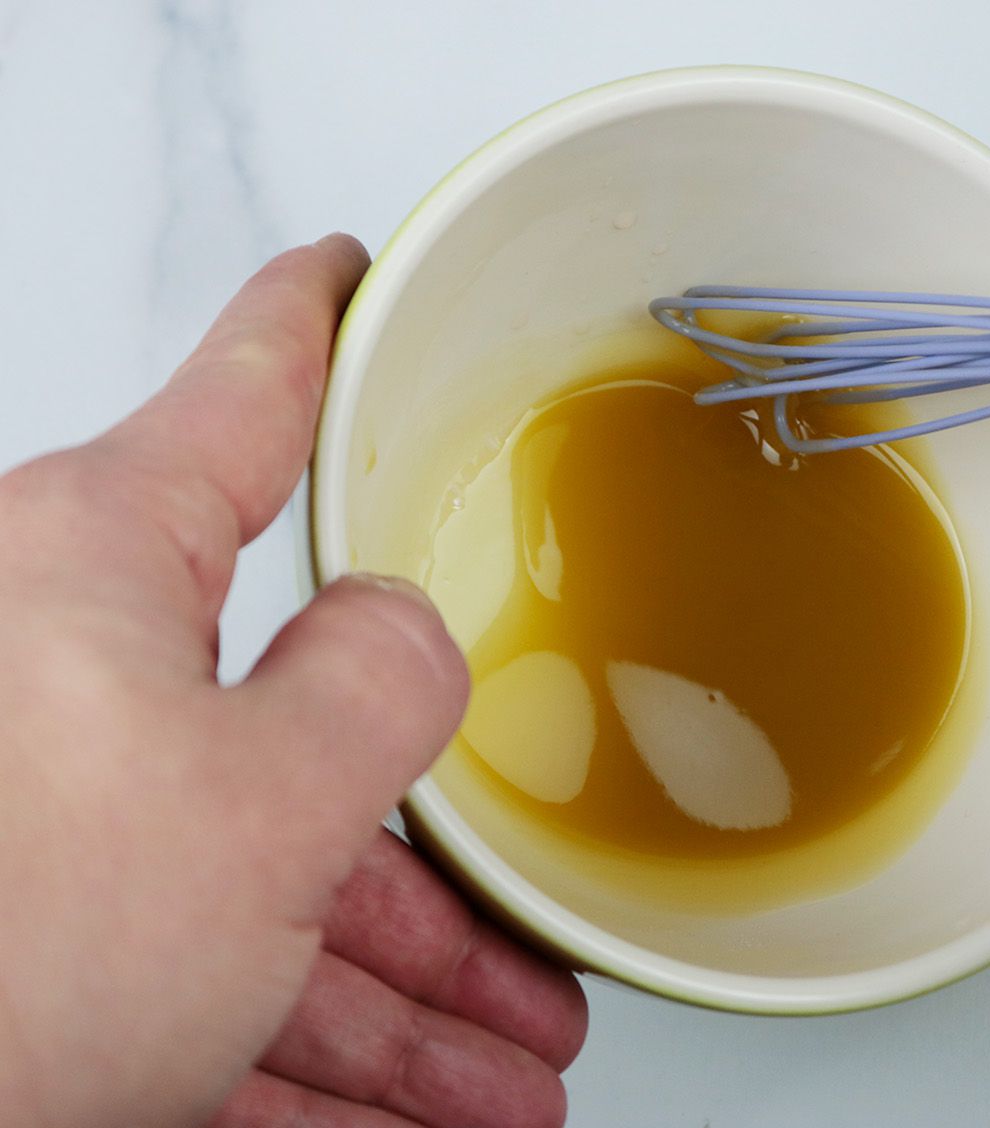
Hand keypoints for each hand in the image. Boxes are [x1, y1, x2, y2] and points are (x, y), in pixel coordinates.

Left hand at [0, 236, 584, 1126]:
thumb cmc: (0, 959)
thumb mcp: (253, 803)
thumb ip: (377, 685)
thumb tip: (406, 635)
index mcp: (98, 573)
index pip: (243, 399)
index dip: (310, 323)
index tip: (343, 274)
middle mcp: (68, 683)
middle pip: (298, 744)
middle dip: (433, 881)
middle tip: (517, 940)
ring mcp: (57, 833)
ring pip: (267, 906)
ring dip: (407, 1009)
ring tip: (501, 1077)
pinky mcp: (47, 966)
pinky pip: (215, 1010)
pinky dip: (325, 1075)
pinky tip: (418, 1123)